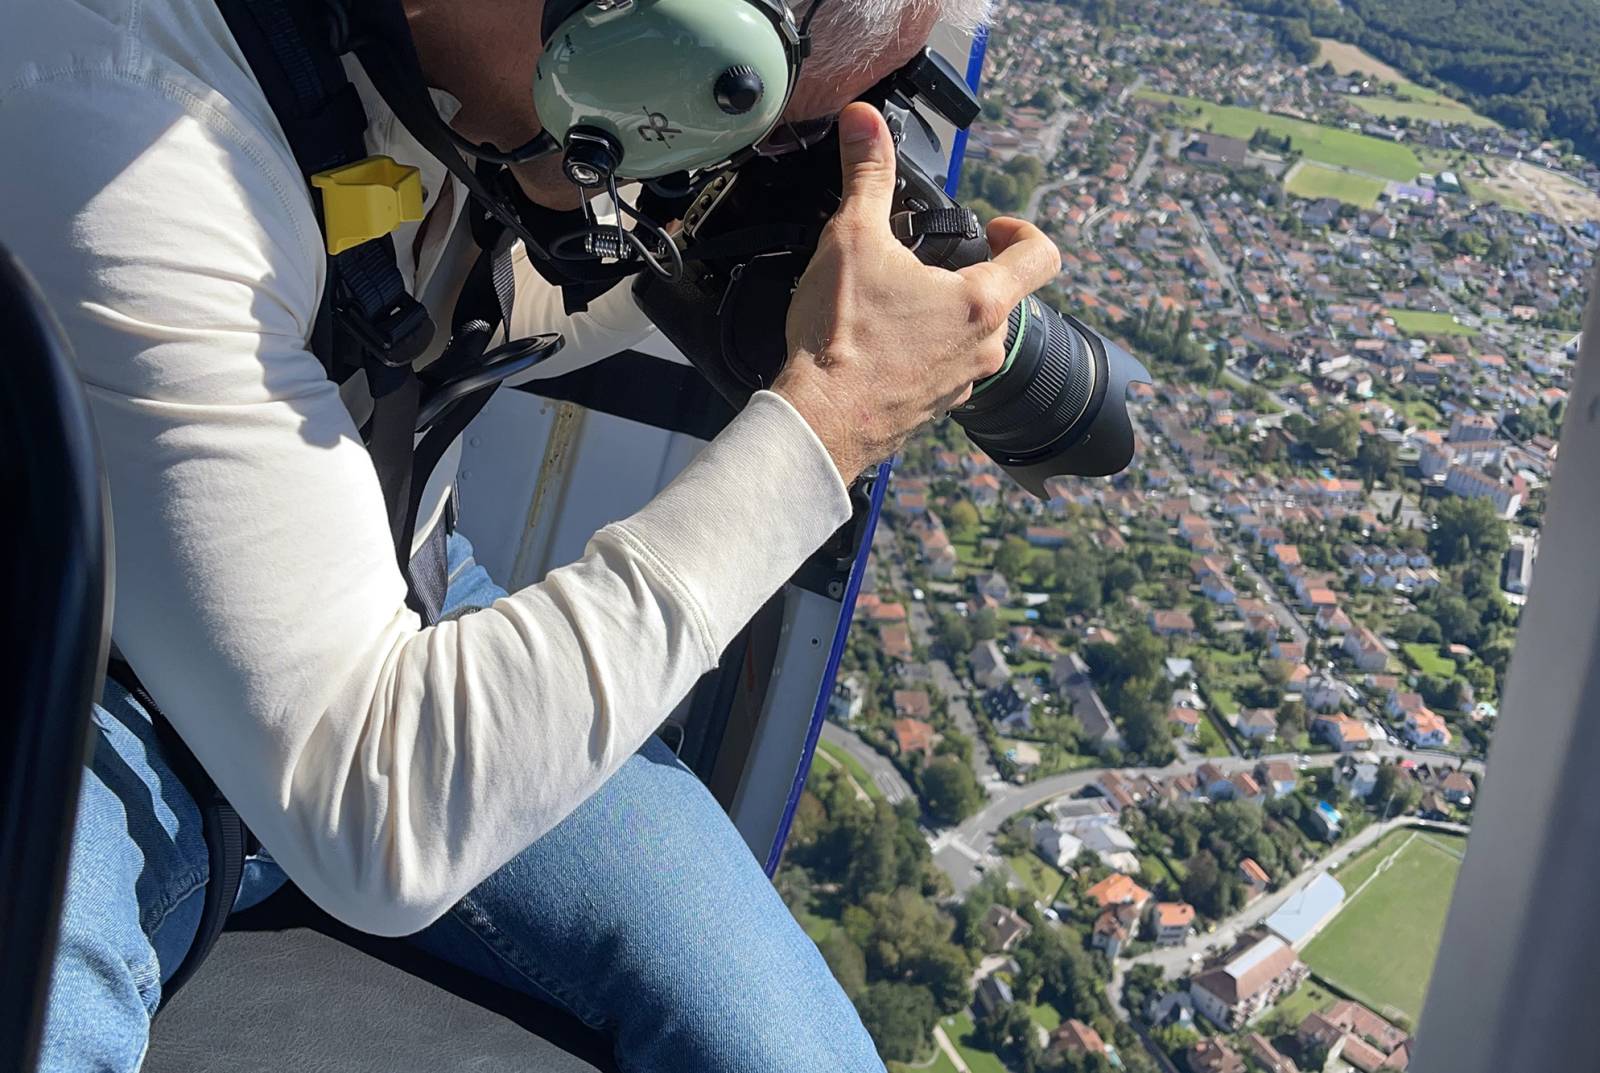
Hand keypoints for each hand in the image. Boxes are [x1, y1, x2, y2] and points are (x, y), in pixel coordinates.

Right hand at [772, 103, 1060, 480]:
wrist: (817, 422)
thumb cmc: (841, 338)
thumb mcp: (852, 237)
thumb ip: (868, 175)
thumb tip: (866, 122)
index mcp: (981, 302)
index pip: (1041, 256)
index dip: (1021, 231)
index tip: (992, 228)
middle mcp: (984, 347)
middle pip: (998, 296)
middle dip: (965, 273)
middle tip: (922, 263)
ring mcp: (962, 384)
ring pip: (968, 337)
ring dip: (940, 316)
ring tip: (893, 305)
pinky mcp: (933, 410)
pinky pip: (940, 371)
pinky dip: (918, 353)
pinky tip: (877, 346)